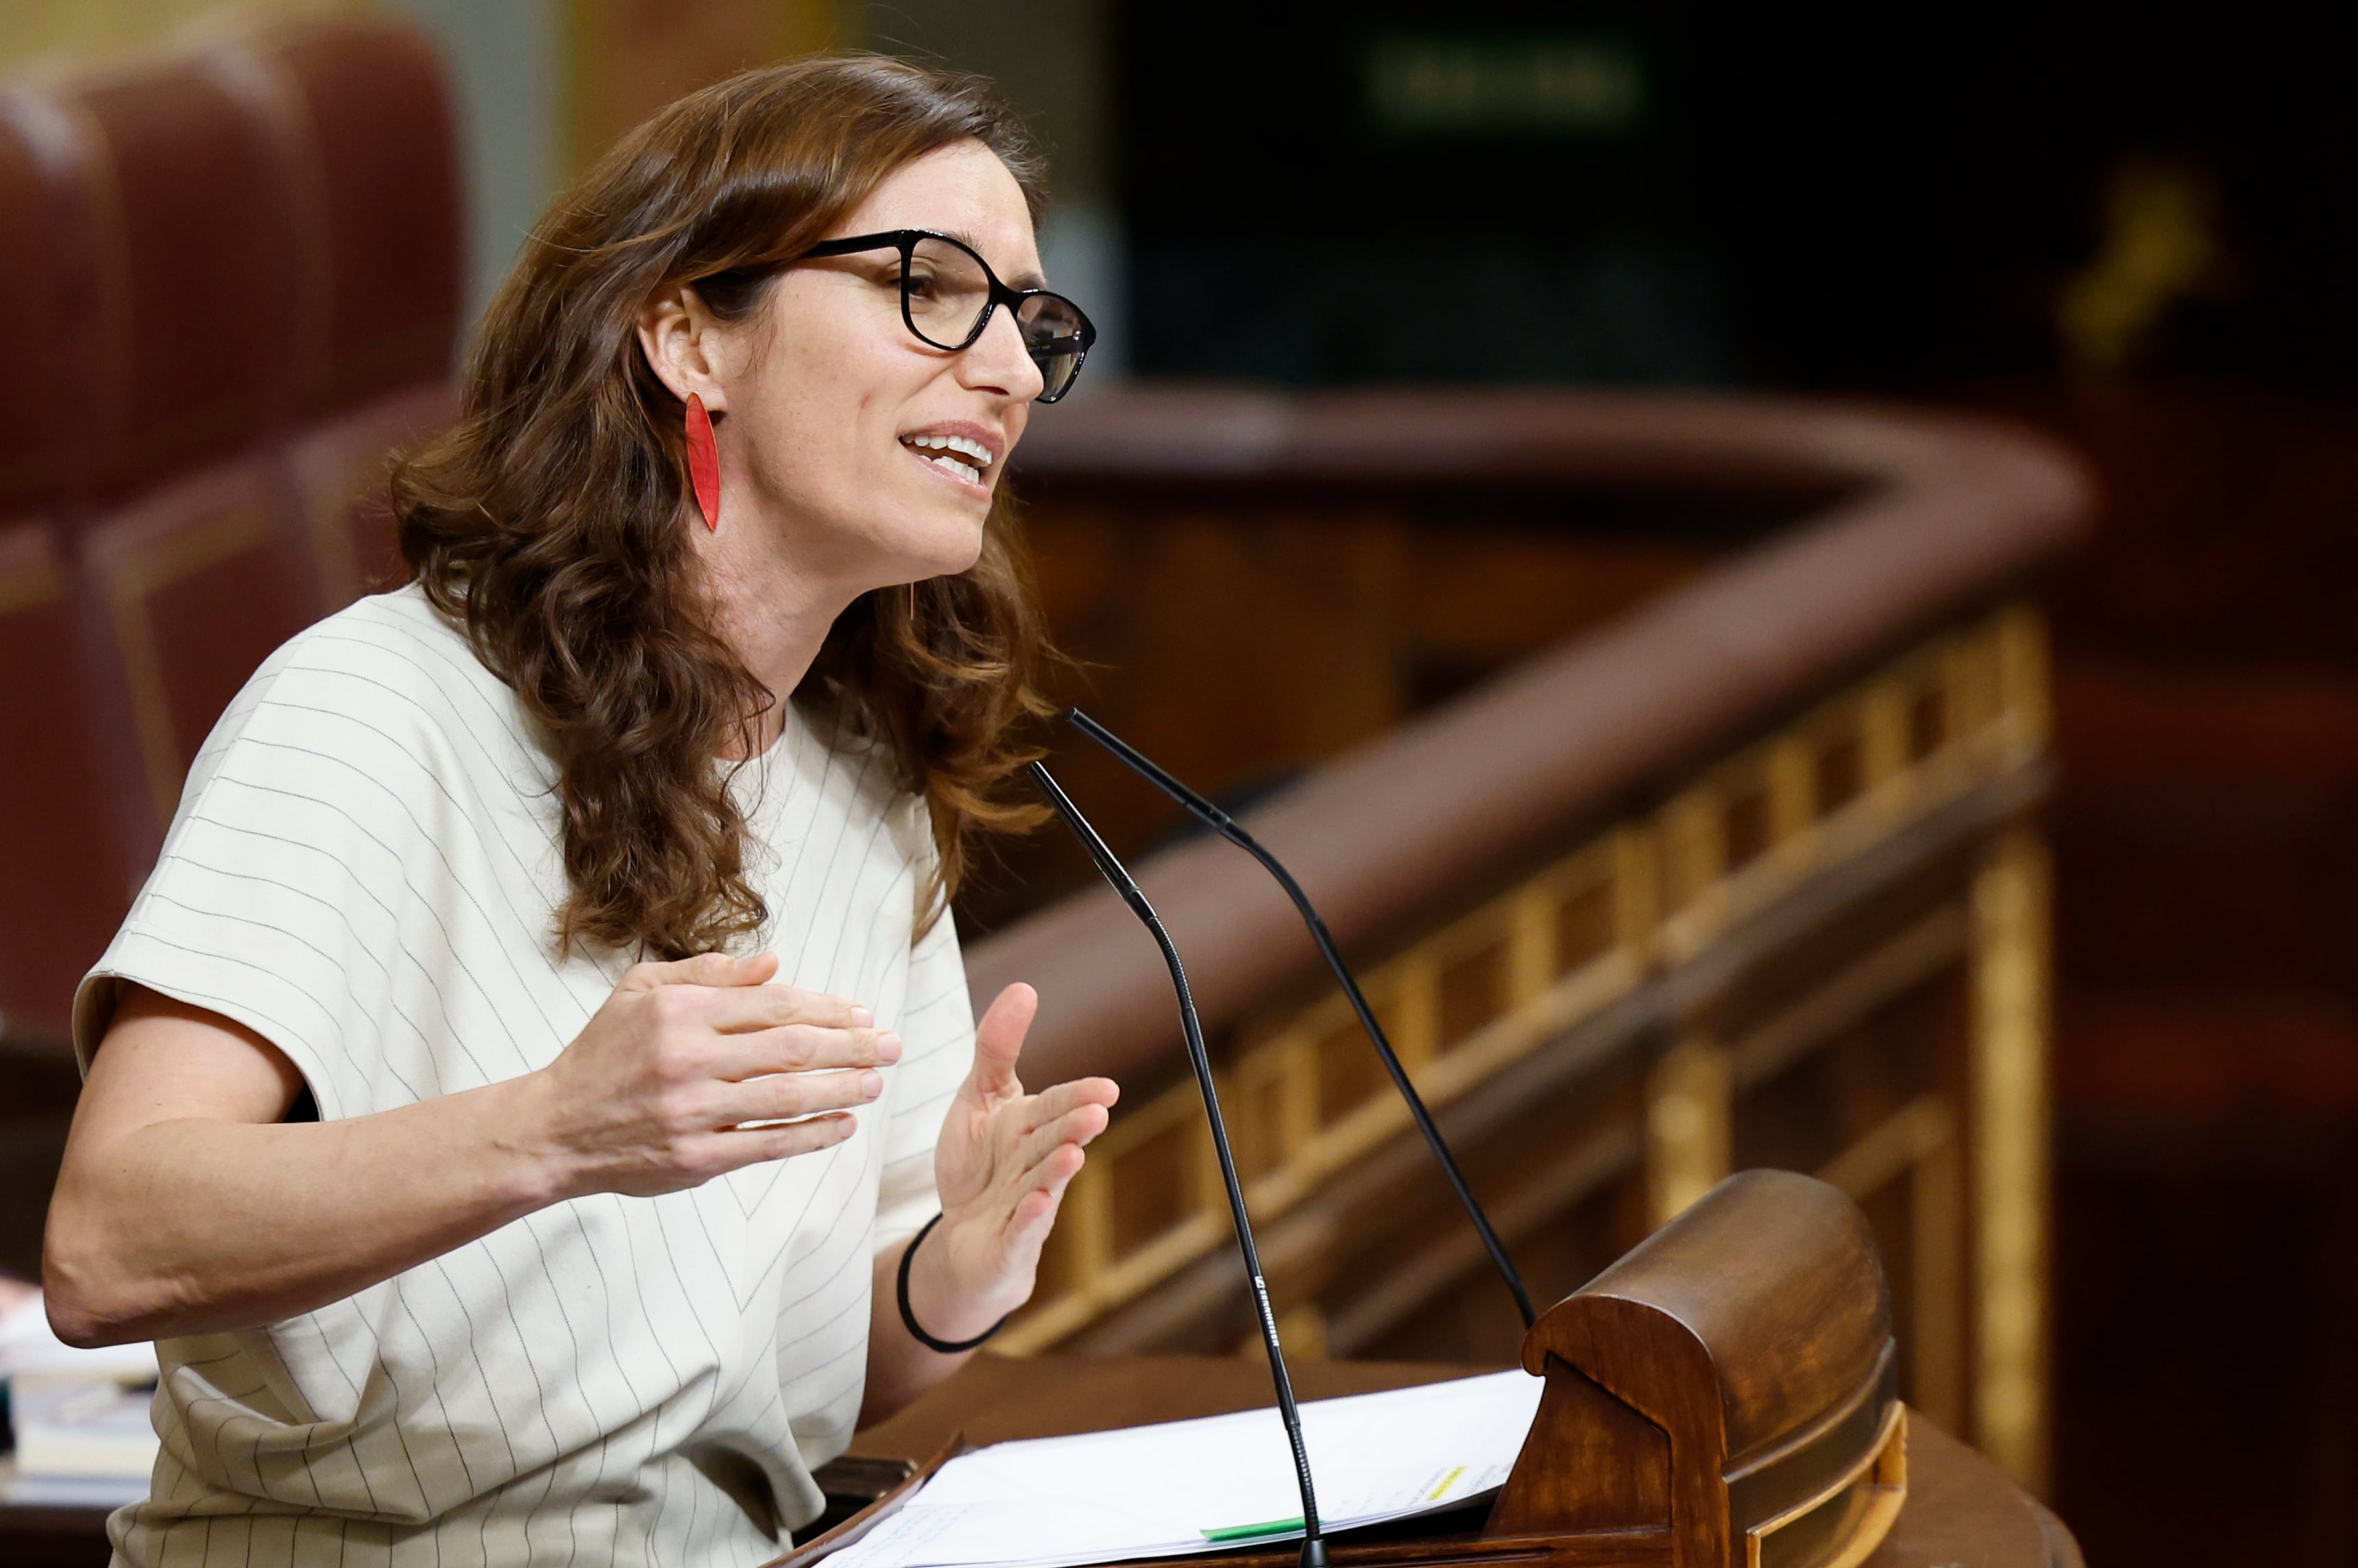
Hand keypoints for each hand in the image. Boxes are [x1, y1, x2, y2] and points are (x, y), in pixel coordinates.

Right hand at [527, 951, 900, 1198]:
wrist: (553, 1128)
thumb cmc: (603, 1054)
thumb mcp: (641, 991)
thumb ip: (708, 973)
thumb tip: (773, 964)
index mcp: (680, 1012)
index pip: (774, 1005)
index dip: (827, 1008)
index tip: (862, 1013)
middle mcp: (688, 1060)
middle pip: (792, 1049)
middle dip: (853, 1045)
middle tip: (892, 1045)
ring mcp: (692, 1112)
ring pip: (787, 1097)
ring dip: (842, 1088)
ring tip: (876, 1081)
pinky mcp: (694, 1159)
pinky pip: (768, 1145)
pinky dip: (812, 1136)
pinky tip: (843, 1125)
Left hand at [908, 984, 1118, 1339]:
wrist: (964, 1241)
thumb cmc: (977, 1166)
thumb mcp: (978, 1100)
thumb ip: (997, 1048)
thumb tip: (1024, 987)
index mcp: (1028, 1127)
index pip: (1056, 1106)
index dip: (1079, 1097)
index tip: (1107, 1089)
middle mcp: (1033, 1165)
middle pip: (1054, 1141)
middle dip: (1074, 1127)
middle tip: (1096, 1112)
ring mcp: (1024, 1206)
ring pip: (1043, 1184)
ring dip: (1057, 1170)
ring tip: (1072, 1153)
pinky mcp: (1008, 1244)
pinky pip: (1020, 1231)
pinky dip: (1028, 1218)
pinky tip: (1036, 1203)